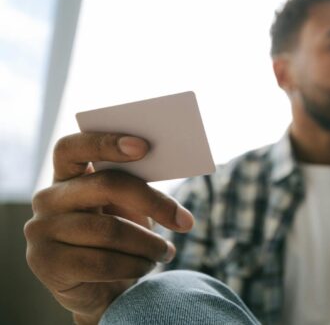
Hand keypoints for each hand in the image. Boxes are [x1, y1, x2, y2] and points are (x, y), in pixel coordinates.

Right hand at [24, 133, 193, 323]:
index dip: (105, 142)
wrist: (99, 288)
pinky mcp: (47, 264)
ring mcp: (41, 231)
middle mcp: (48, 198)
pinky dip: (135, 265)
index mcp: (67, 175)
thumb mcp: (127, 209)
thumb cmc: (119, 238)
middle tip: (185, 221)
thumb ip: (136, 187)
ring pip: (110, 230)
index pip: (73, 147)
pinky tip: (147, 266)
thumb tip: (172, 195)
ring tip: (166, 252)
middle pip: (105, 185)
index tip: (144, 146)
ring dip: (149, 244)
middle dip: (153, 202)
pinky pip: (103, 262)